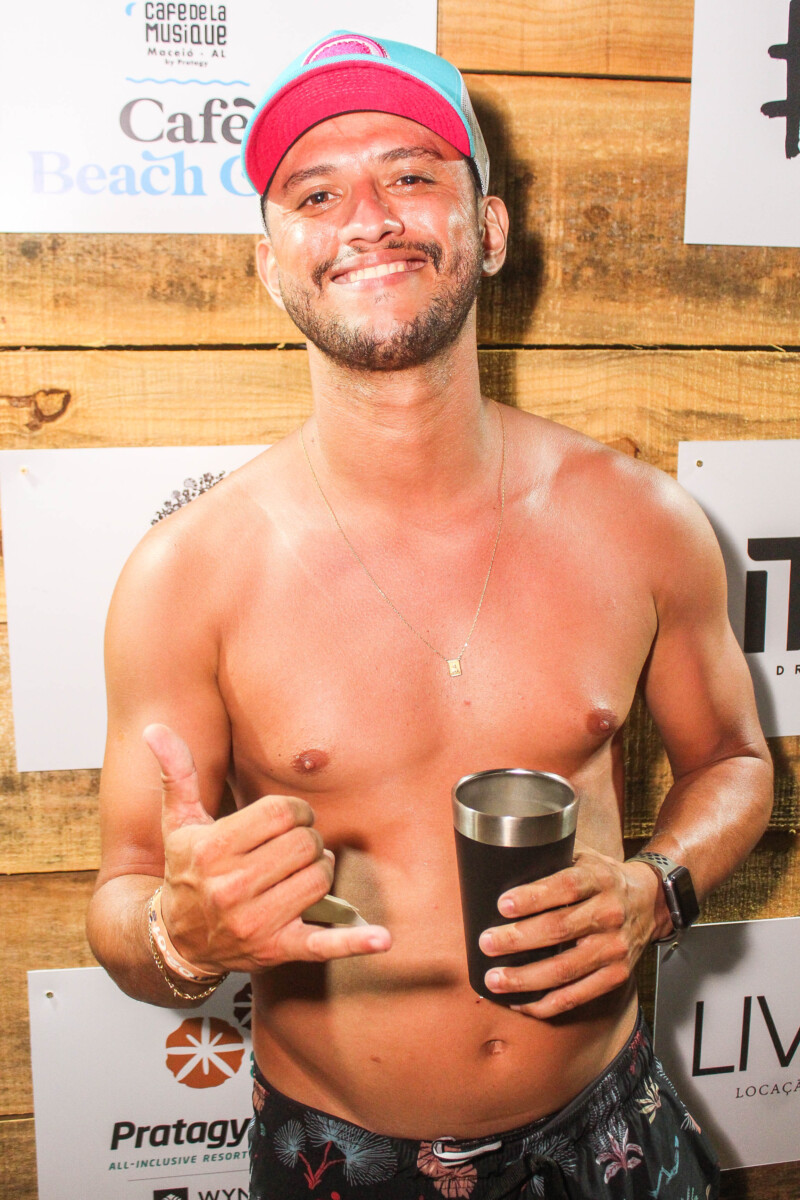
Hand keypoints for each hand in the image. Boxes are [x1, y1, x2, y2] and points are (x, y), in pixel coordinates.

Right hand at [143, 723, 390, 974]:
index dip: (296, 811)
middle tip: (294, 847)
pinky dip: (354, 941)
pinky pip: (323, 944)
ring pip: (319, 878)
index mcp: (213, 850)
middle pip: (306, 844)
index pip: (284, 813)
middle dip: (308, 840)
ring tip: (299, 872)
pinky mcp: (277, 950)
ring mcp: (255, 922)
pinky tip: (382, 937)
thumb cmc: (186, 870)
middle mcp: (232, 888)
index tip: (291, 819)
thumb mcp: (179, 822)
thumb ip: (177, 774)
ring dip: (319, 871)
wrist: (177, 938)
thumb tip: (156, 727)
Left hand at [478, 848, 660, 1017]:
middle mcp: (609, 913)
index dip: (533, 897)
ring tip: (494, 979)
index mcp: (599, 879)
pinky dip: (546, 1003)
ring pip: (565, 969)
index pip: (566, 887)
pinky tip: (520, 1001)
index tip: (502, 904)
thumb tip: (503, 857)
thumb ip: (552, 856)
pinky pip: (577, 996)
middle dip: (518, 939)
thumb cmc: (603, 878)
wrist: (650, 902)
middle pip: (560, 929)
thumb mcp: (584, 857)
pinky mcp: (616, 975)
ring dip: (525, 978)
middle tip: (487, 942)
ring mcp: (614, 948)